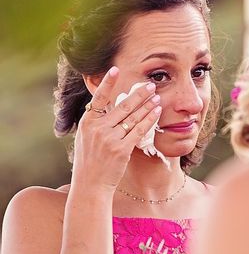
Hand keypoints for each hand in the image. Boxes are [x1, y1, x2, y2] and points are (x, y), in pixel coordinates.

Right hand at [71, 67, 161, 192]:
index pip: (98, 98)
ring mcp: (109, 138)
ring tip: (157, 96)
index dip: (108, 83)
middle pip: (122, 106)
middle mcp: (97, 128)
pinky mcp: (121, 149)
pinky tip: (157, 112)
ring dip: (147, 105)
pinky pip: (139, 130)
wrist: (90, 185)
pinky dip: (149, 119)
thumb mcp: (87, 138)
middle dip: (138, 94)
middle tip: (150, 85)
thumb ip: (97, 122)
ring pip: (133, 117)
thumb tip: (110, 106)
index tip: (116, 69)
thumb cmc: (90, 162)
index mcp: (87, 123)